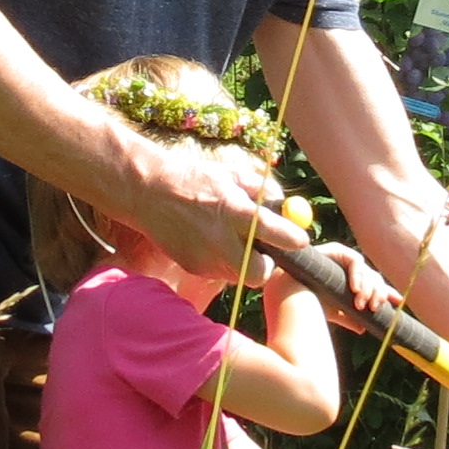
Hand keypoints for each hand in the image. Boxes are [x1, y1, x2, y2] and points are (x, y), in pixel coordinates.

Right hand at [116, 127, 285, 279]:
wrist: (148, 191)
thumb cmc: (196, 179)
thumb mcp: (233, 174)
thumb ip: (264, 190)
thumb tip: (289, 207)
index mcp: (232, 210)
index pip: (272, 232)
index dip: (291, 239)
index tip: (300, 241)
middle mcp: (219, 239)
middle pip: (258, 273)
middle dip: (267, 266)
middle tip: (266, 253)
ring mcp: (204, 257)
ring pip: (238, 275)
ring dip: (242, 262)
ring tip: (230, 239)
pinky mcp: (192, 266)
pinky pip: (218, 271)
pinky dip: (221, 260)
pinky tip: (207, 240)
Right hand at [310, 241, 403, 325]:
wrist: (285, 304)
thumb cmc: (304, 311)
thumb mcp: (333, 315)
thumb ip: (349, 318)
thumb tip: (363, 328)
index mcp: (342, 284)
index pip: (369, 284)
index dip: (384, 291)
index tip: (397, 301)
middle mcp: (340, 270)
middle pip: (369, 275)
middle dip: (377, 290)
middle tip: (376, 307)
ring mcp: (335, 259)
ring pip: (364, 268)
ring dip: (368, 286)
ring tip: (362, 304)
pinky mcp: (331, 251)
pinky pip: (353, 258)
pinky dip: (357, 273)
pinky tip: (355, 290)